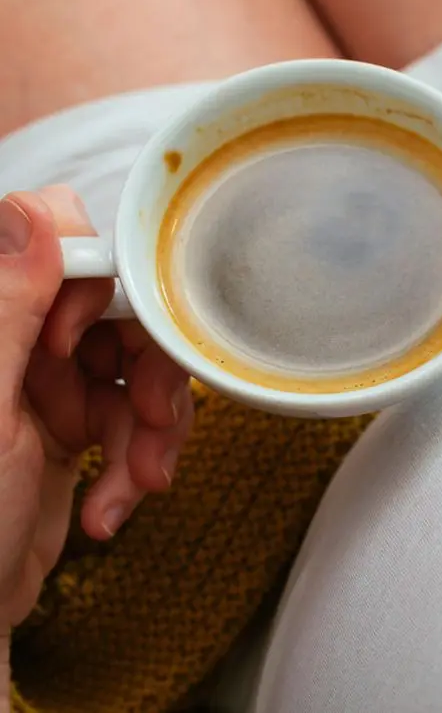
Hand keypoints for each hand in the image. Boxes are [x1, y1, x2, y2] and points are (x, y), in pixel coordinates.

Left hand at [1, 188, 193, 639]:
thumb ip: (9, 306)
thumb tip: (36, 211)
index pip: (69, 253)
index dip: (105, 291)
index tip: (93, 343)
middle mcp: (19, 343)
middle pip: (121, 316)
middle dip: (149, 374)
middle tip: (154, 420)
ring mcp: (47, 388)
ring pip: (139, 373)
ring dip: (152, 433)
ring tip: (137, 482)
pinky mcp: (73, 431)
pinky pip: (135, 424)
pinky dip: (136, 465)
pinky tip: (111, 504)